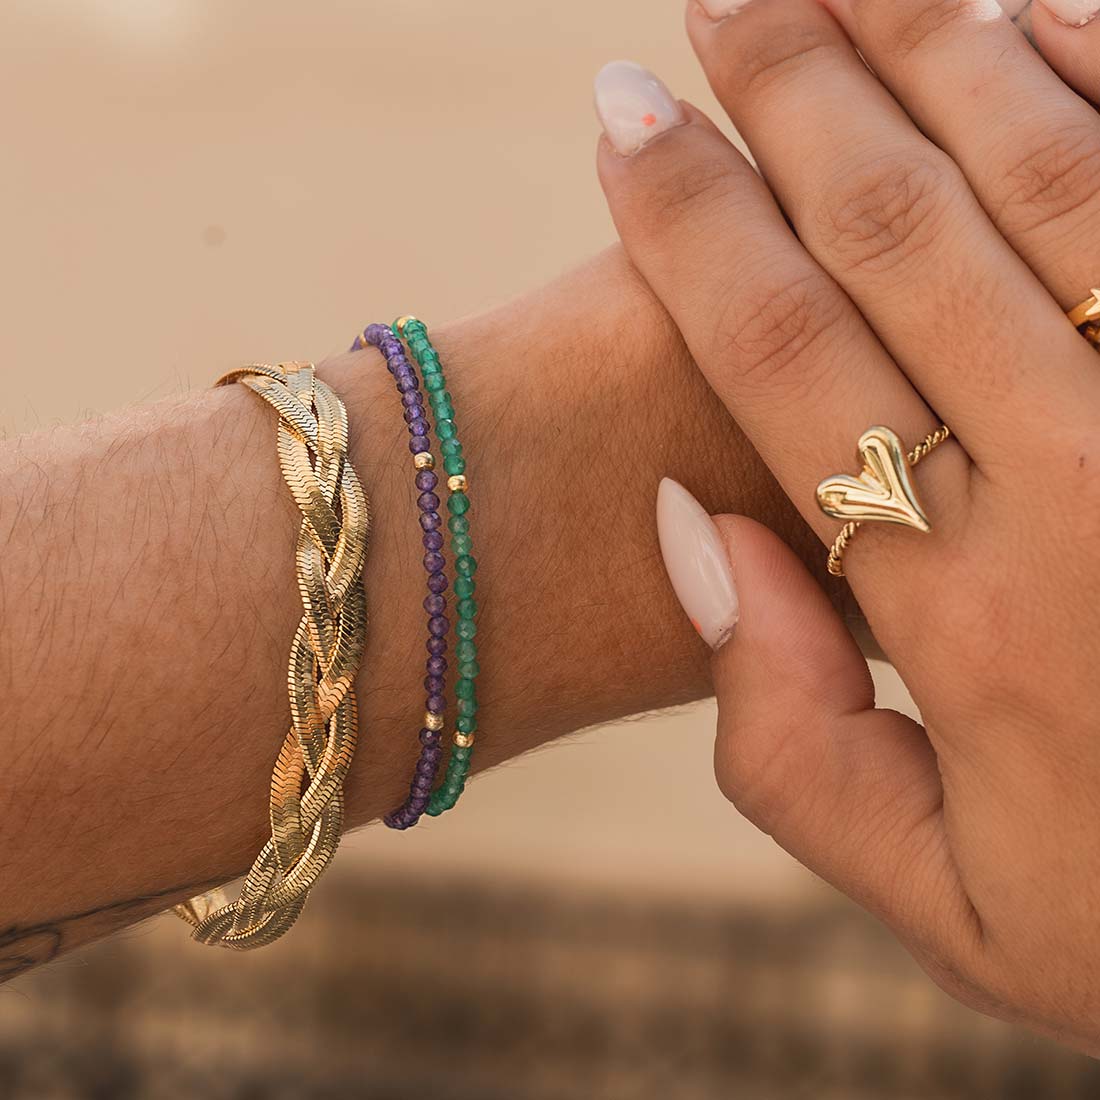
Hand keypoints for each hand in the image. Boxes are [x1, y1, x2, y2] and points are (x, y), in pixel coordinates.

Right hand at [596, 0, 1099, 1051]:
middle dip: (790, 88)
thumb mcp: (955, 906)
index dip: (688, 220)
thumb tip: (704, 531)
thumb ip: (785, 743)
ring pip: (1047, 170)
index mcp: (976, 618)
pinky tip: (1033, 0)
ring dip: (930, 40)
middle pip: (899, 230)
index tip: (622, 117)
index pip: (783, 356)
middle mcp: (1097, 488)